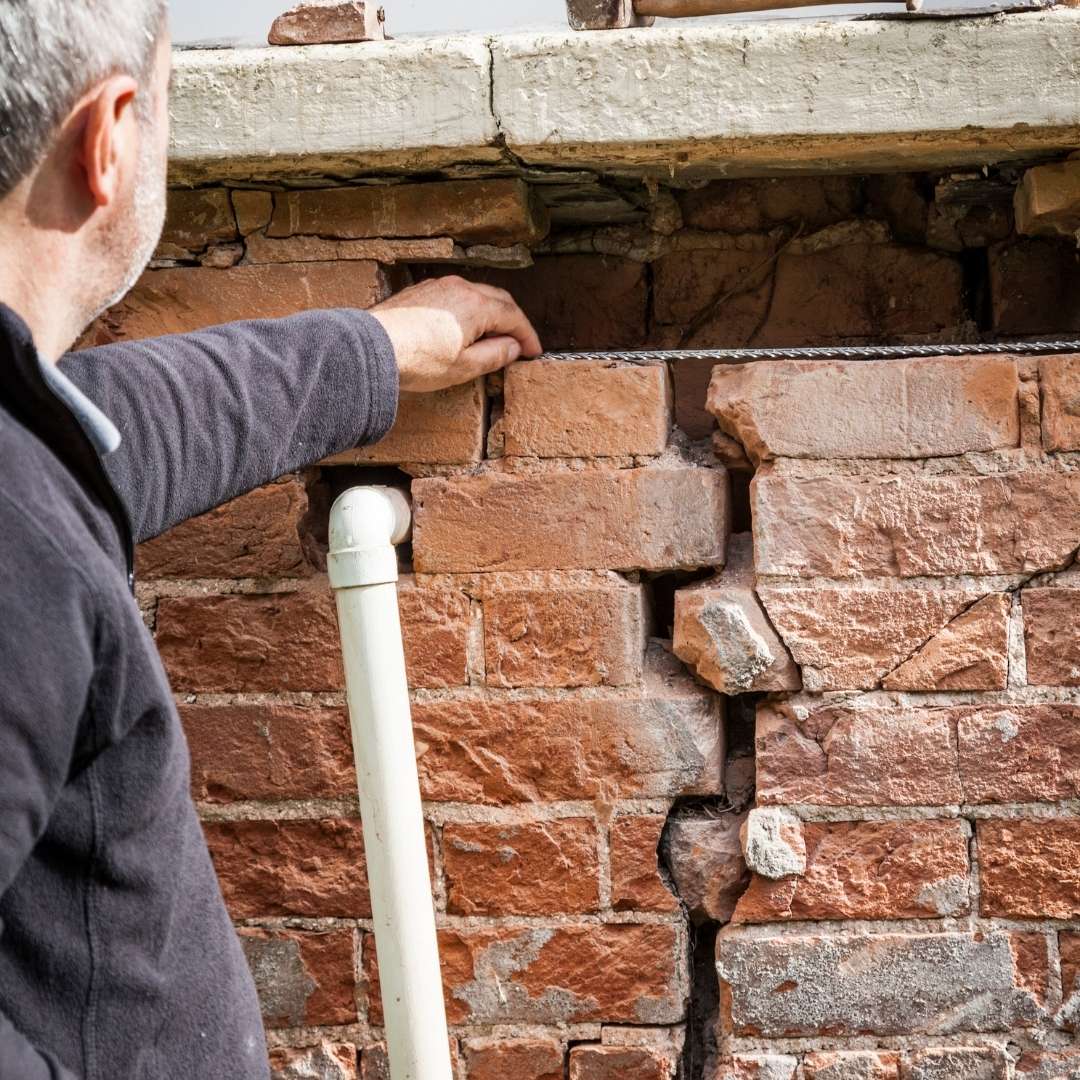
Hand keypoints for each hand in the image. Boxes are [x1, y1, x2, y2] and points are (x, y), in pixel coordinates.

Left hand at [369, 276, 542, 392]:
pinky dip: (469, 310)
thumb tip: (513, 347)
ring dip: (490, 314)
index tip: (534, 351)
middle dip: (512, 321)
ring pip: (476, 295)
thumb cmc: (417, 360)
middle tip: (518, 343)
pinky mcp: (421, 291)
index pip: (514, 317)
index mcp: (477, 306)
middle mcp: (461, 288)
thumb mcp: (465, 367)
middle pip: (498, 300)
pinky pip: (456, 296)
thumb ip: (495, 355)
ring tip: (492, 337)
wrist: (372, 347)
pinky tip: (464, 328)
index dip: (528, 336)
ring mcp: (439, 286)